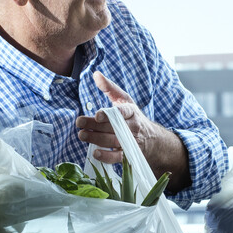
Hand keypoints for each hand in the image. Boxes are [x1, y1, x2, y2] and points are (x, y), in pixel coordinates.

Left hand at [76, 71, 188, 189]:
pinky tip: (95, 153)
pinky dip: (106, 156)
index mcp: (131, 111)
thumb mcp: (124, 100)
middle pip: (113, 126)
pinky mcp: (129, 155)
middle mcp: (133, 126)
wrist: (153, 140)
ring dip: (96, 139)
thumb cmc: (133, 117)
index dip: (110, 114)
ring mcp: (132, 141)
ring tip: (82, 135)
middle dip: (94, 125)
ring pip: (113, 141)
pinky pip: (118, 157)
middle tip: (79, 123)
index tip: (97, 115)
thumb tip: (96, 74)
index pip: (122, 112)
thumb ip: (110, 88)